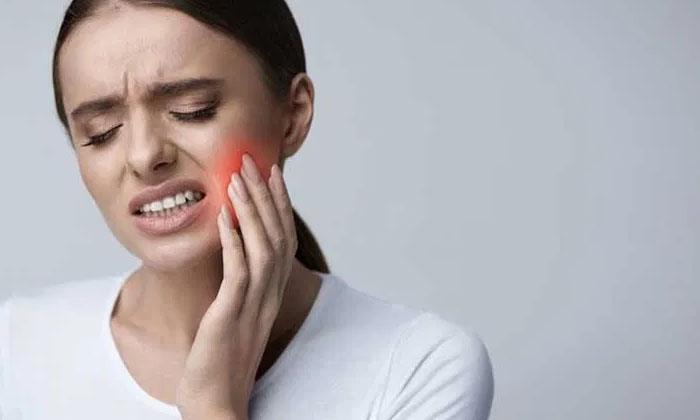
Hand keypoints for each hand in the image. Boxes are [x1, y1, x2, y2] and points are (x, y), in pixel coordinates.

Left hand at [175, 153, 297, 419]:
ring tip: (236, 179)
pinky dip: (233, 242)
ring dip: (251, 210)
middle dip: (266, 195)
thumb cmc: (223, 358)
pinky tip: (223, 218)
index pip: (282, 238)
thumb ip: (243, 284)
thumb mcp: (238, 314)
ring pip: (262, 247)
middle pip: (277, 235)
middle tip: (252, 162)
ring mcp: (254, 305)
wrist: (218, 401)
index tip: (272, 173)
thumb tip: (235, 252)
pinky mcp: (232, 315)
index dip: (279, 203)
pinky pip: (238, 273)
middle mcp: (270, 295)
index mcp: (273, 292)